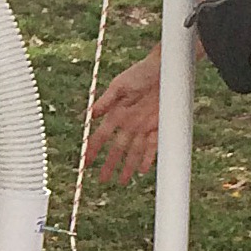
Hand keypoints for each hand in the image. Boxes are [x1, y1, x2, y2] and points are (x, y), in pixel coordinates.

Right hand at [86, 45, 161, 185]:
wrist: (165, 69)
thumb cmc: (140, 73)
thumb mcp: (119, 85)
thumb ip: (105, 101)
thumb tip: (91, 115)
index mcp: (116, 113)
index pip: (101, 136)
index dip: (93, 149)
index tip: (86, 161)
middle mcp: (128, 123)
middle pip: (116, 149)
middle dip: (109, 165)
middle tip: (102, 179)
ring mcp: (143, 127)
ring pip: (133, 152)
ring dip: (127, 167)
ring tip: (122, 181)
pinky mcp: (158, 127)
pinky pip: (151, 147)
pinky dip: (146, 159)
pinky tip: (141, 170)